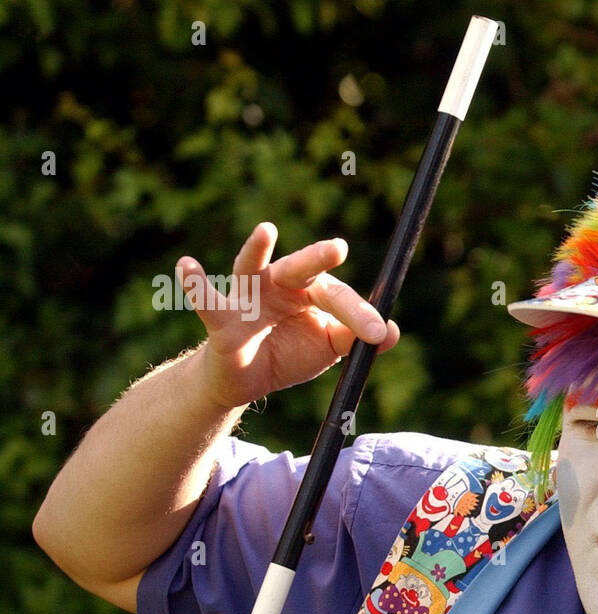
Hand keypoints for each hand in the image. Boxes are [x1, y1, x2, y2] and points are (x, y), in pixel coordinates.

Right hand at [179, 222, 400, 409]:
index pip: (337, 297)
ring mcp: (247, 296)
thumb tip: (392, 331)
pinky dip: (195, 284)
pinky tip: (186, 267)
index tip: (379, 333)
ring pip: (252, 268)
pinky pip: (206, 300)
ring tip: (266, 230)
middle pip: (301, 268)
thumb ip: (354, 337)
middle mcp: (279, 285)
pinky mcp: (220, 318)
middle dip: (318, 257)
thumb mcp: (327, 347)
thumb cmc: (289, 353)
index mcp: (309, 292)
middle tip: (339, 247)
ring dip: (257, 249)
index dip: (359, 314)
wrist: (245, 380)